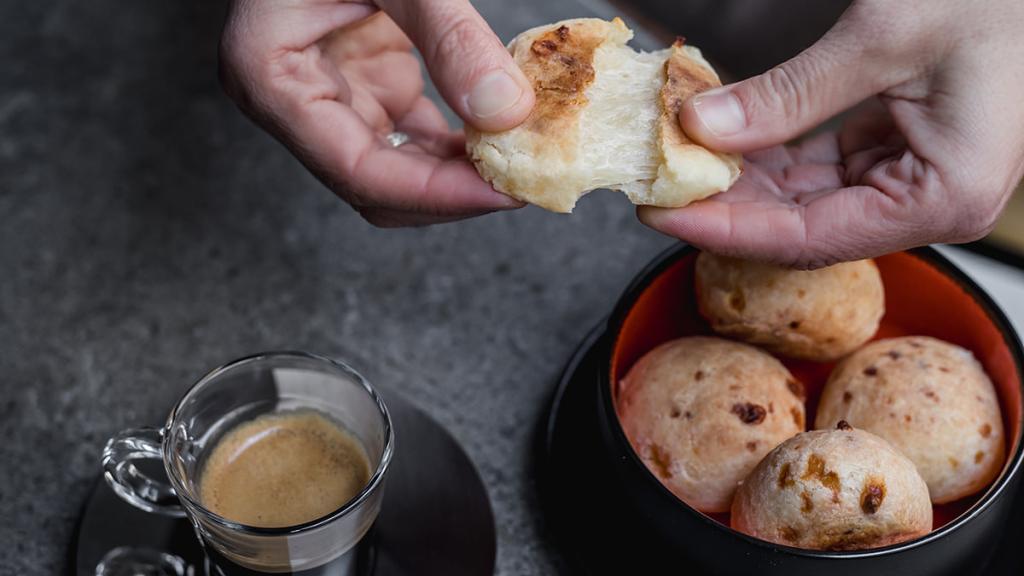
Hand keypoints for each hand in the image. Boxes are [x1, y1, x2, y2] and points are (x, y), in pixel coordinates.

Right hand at [219, 0, 533, 225]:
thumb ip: (447, 35)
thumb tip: (505, 110)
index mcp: (270, 75)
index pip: (356, 170)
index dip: (435, 193)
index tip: (502, 192)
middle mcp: (293, 101)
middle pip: (377, 187)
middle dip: (452, 194)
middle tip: (524, 183)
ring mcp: (329, 97)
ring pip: (397, 171)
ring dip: (458, 175)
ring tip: (519, 162)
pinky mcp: (362, 87)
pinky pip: (411, 138)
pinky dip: (456, 144)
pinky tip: (500, 136)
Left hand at [640, 0, 1023, 267]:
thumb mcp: (882, 39)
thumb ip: (788, 94)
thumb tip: (703, 125)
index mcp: (944, 198)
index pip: (807, 236)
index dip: (724, 227)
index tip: (661, 213)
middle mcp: (932, 203)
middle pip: (802, 225)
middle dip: (726, 204)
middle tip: (658, 185)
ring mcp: (916, 180)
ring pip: (807, 199)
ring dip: (744, 179)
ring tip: (682, 160)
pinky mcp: (902, 153)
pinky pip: (823, 169)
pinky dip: (774, 154)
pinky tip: (727, 140)